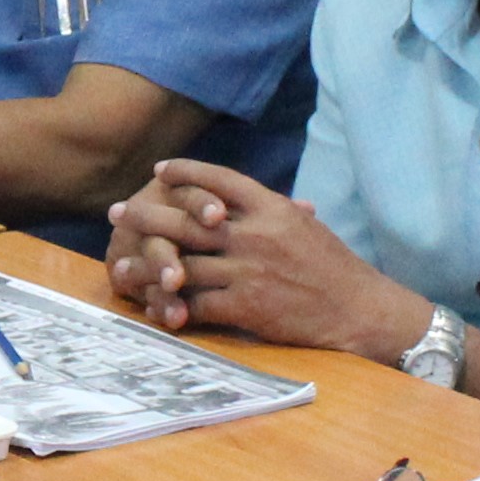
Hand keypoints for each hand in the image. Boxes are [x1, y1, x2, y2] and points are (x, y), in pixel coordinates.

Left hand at [100, 159, 414, 357]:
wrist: (360, 310)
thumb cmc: (335, 268)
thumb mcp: (304, 226)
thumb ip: (270, 211)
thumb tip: (237, 199)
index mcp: (273, 208)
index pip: (221, 179)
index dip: (187, 172)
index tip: (160, 170)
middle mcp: (256, 235)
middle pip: (188, 219)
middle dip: (148, 215)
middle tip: (118, 212)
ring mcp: (249, 271)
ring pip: (183, 265)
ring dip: (147, 267)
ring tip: (120, 266)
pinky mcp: (246, 307)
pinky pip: (197, 305)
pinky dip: (172, 307)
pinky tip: (153, 307)